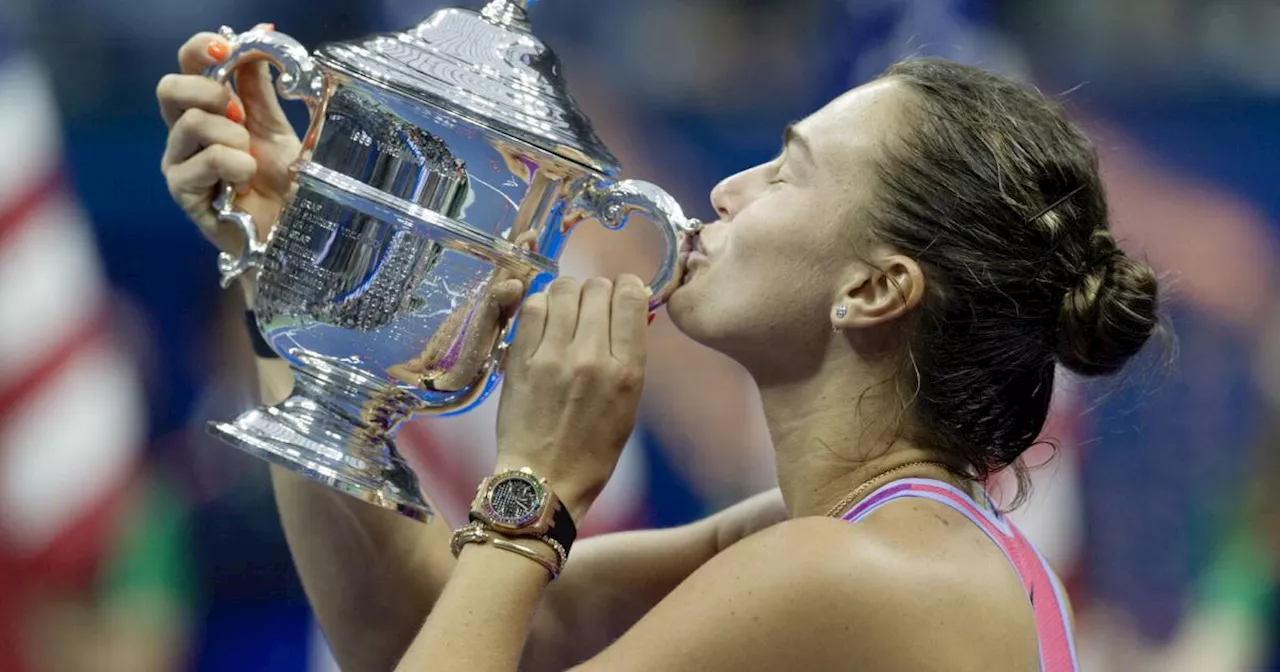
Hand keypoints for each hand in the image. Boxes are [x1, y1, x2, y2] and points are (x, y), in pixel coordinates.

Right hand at [158, 29, 300, 258]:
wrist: (292, 229)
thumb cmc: (282, 183)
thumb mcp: (276, 126)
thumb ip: (260, 86)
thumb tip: (261, 32)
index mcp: (206, 112)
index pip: (186, 66)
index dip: (200, 50)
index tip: (226, 49)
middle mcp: (184, 135)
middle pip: (168, 88)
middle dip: (210, 92)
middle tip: (241, 114)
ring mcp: (179, 164)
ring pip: (190, 123)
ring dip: (232, 137)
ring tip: (252, 161)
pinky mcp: (184, 193)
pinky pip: (204, 162)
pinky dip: (235, 166)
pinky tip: (246, 182)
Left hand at [495, 275, 649, 522]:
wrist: (544, 480)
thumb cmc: (592, 449)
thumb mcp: (629, 403)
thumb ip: (629, 354)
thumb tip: (629, 307)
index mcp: (626, 371)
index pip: (630, 297)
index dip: (627, 286)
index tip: (622, 293)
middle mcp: (591, 357)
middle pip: (597, 288)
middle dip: (598, 291)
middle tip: (591, 306)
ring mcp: (553, 357)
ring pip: (563, 289)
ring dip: (568, 293)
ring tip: (566, 310)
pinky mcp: (520, 360)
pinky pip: (532, 307)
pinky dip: (541, 304)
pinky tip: (544, 319)